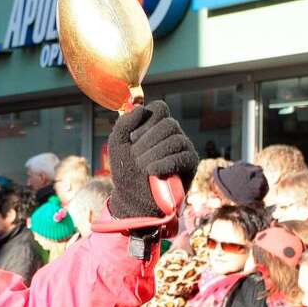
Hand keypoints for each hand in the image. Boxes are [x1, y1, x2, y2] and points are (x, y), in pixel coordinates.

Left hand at [108, 101, 198, 218]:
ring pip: (176, 139)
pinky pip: (184, 156)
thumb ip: (124, 123)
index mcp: (155, 125)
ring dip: (154, 154)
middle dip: (148, 141)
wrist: (133, 198)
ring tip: (143, 167)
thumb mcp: (117, 145)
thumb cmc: (126, 170)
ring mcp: (183, 147)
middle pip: (168, 124)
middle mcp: (172, 133)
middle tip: (135, 157)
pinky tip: (152, 172)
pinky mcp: (190, 164)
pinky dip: (165, 163)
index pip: (160, 108)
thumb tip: (141, 108)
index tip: (133, 137)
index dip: (146, 119)